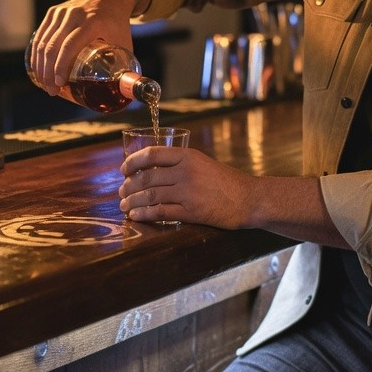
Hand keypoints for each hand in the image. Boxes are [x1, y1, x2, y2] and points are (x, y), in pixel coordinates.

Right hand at [30, 0, 149, 92]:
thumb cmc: (119, 25)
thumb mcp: (125, 44)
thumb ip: (125, 68)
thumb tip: (124, 96)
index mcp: (92, 22)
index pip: (70, 45)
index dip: (61, 66)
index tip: (59, 84)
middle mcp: (75, 14)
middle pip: (53, 45)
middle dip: (48, 71)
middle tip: (51, 90)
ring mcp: (62, 11)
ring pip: (43, 41)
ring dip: (40, 65)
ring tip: (45, 84)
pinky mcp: (54, 12)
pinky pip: (40, 35)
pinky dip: (37, 53)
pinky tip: (38, 68)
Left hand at [119, 146, 255, 229]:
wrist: (250, 199)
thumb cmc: (228, 183)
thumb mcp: (204, 164)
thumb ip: (182, 165)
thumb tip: (154, 172)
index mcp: (188, 156)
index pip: (152, 154)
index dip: (132, 162)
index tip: (123, 170)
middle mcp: (186, 172)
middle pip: (147, 177)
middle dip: (129, 186)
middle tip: (121, 193)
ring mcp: (188, 192)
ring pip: (150, 195)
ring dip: (133, 202)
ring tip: (125, 206)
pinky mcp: (191, 211)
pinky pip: (160, 212)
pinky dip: (144, 214)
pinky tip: (136, 216)